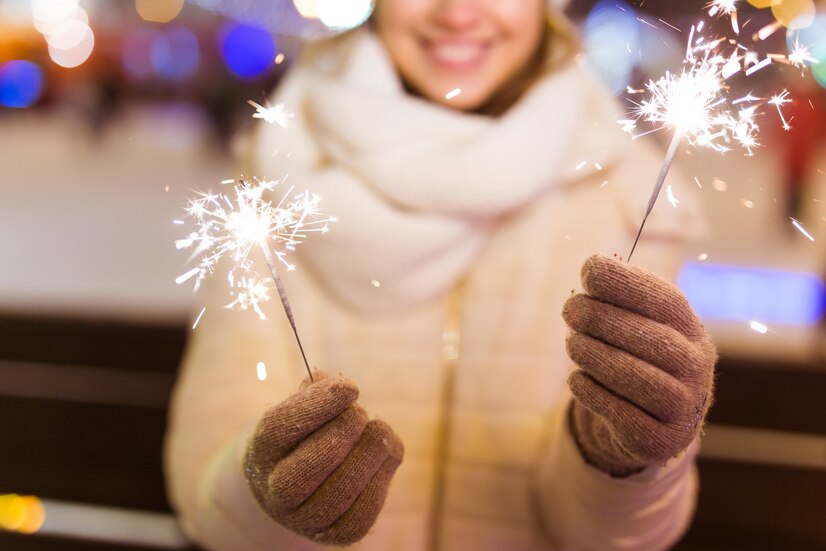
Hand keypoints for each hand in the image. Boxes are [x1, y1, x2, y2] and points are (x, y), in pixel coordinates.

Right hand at [244, 371, 403, 544]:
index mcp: (261, 452)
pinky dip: (383, 474)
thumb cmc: (301, 437)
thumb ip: (314, 391)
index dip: (319, 404)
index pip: (283, 426)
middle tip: (360, 412)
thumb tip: (330, 379)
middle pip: (314, 461)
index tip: (350, 387)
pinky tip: (386, 452)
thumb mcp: (298, 410)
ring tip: (378, 429)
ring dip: (370, 451)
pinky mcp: (337, 534)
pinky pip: (365, 507)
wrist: (293, 490)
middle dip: (346, 429)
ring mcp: (306, 518)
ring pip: (343, 488)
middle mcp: (276, 492)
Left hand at [562, 254, 715, 476]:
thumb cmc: (633, 358)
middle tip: (571, 310)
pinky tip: (577, 379)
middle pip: (654, 340)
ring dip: (598, 356)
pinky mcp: (660, 440)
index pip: (666, 301)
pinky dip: (594, 393)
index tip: (589, 270)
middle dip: (605, 320)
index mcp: (691, 330)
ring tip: (572, 344)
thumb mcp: (630, 324)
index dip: (628, 283)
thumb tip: (593, 268)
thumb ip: (616, 298)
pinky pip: (625, 416)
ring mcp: (683, 407)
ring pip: (640, 379)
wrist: (646, 423)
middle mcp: (696, 367)